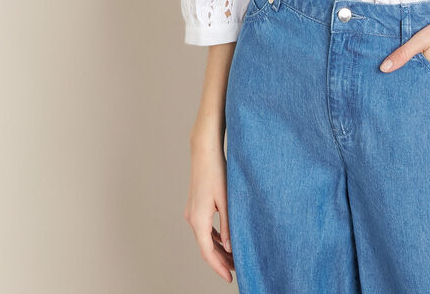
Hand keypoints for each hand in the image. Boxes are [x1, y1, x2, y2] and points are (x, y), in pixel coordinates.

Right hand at [184, 139, 234, 282]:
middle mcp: (192, 218)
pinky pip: (204, 228)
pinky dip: (215, 237)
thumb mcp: (226, 200)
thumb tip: (230, 247)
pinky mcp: (195, 206)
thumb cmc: (216, 172)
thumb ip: (229, 225)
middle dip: (220, 260)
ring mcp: (192, 212)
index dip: (219, 267)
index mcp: (198, 219)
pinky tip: (226, 240)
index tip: (230, 277)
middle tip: (237, 269)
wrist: (204, 151)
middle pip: (206, 247)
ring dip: (218, 249)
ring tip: (234, 257)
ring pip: (205, 238)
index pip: (208, 252)